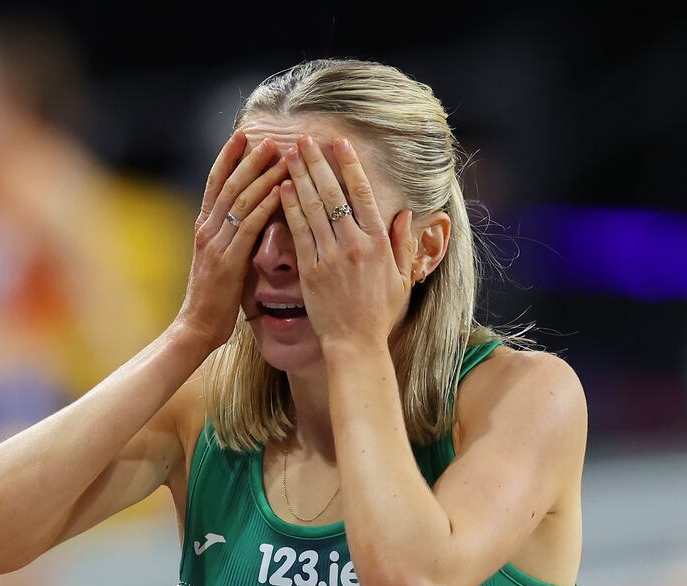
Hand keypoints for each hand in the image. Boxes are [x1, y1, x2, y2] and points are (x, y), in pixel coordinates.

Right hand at [174, 131, 287, 351]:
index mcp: (204, 228)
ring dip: (261, 176)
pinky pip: (249, 227)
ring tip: (280, 156)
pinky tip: (281, 191)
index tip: (243, 135)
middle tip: (268, 138)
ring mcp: (216, 244)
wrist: (197, 327)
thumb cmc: (214, 300)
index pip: (215, 183)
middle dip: (248, 159)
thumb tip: (259, 222)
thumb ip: (237, 240)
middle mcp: (207, 230)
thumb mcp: (224, 262)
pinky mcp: (228, 261)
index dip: (228, 157)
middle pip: (228, 184)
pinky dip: (266, 206)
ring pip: (240, 200)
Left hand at [279, 135, 414, 350]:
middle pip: (333, 193)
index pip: (363, 194)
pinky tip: (281, 189)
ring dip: (299, 177)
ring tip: (287, 155)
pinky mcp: (310, 271)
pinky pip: (299, 233)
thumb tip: (405, 213)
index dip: (349, 165)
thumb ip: (402, 244)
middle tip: (303, 139)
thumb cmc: (378, 314)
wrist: (355, 344)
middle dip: (316, 163)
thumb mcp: (401, 279)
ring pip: (313, 208)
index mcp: (378, 242)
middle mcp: (354, 244)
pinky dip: (290, 209)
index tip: (339, 143)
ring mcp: (331, 257)